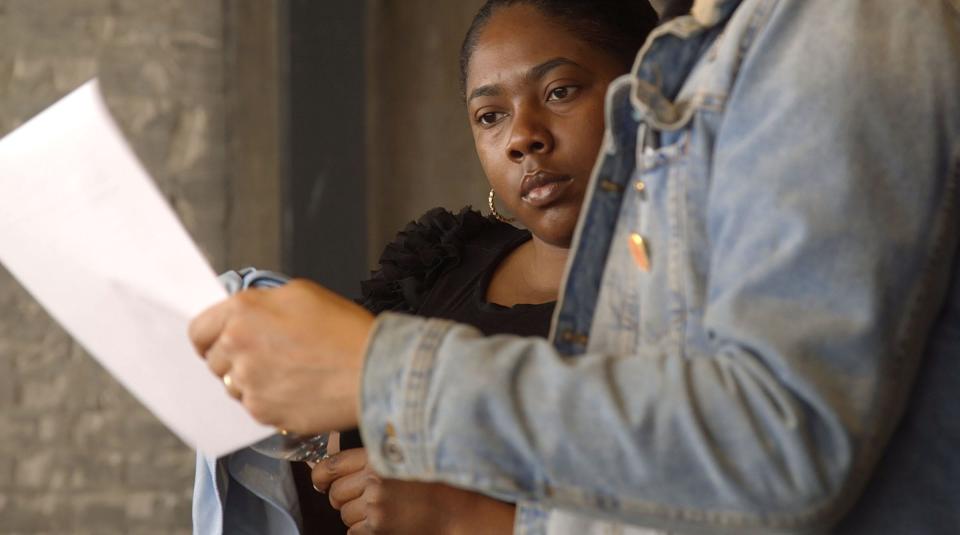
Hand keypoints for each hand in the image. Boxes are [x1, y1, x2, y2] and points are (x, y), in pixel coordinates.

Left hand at [188, 279, 374, 433]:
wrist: (375, 371)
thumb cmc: (346, 330)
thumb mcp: (302, 293)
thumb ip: (262, 302)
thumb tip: (246, 315)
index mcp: (243, 311)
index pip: (197, 330)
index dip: (208, 337)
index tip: (218, 342)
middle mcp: (237, 347)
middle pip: (214, 361)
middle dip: (235, 359)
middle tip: (269, 356)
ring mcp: (248, 383)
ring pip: (234, 387)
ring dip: (252, 382)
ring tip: (289, 374)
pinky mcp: (263, 413)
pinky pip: (255, 408)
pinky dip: (271, 402)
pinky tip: (298, 390)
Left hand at [312, 448, 515, 534]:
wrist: (456, 510)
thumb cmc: (433, 483)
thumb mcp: (403, 457)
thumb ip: (371, 458)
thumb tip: (330, 467)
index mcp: (379, 456)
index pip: (330, 466)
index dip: (320, 477)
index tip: (321, 482)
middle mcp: (375, 478)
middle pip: (334, 494)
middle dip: (341, 500)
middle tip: (360, 499)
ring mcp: (377, 504)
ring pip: (343, 516)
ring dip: (355, 517)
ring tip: (378, 510)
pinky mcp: (379, 526)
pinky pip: (353, 532)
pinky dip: (362, 531)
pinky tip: (381, 523)